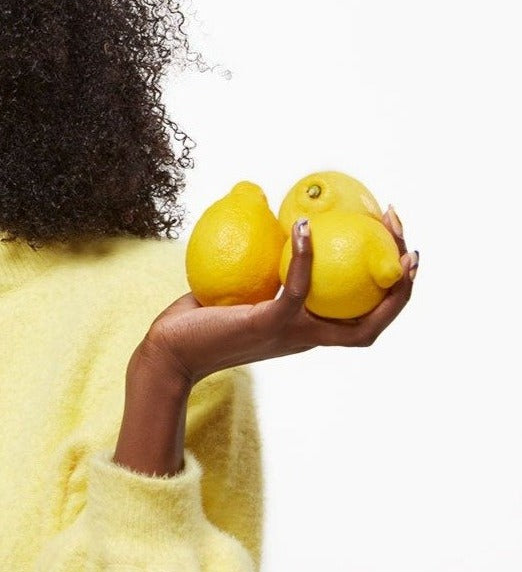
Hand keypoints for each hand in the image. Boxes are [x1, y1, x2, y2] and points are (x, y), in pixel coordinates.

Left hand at [140, 209, 417, 387]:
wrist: (168, 352)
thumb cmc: (197, 321)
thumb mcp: (239, 290)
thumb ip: (260, 266)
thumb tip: (265, 219)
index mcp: (308, 329)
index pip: (366, 316)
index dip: (393, 289)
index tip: (398, 248)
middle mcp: (309, 336)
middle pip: (378, 317)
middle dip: (403, 278)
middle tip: (402, 232)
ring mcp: (293, 334)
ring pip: (358, 316)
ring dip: (381, 273)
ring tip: (382, 227)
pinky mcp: (269, 324)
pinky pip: (297, 288)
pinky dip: (304, 257)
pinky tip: (303, 227)